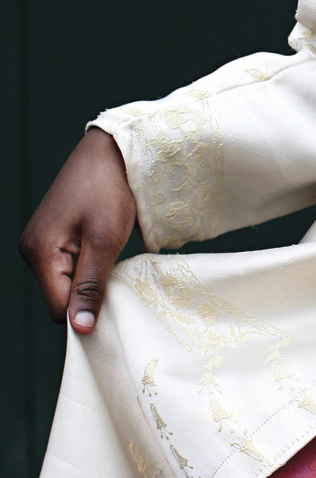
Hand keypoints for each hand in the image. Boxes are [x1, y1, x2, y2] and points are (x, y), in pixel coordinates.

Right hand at [18, 127, 136, 333]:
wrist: (113, 149)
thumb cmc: (109, 189)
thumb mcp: (105, 240)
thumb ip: (91, 285)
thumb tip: (80, 328)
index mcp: (39, 253)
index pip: (57, 308)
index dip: (84, 313)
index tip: (114, 305)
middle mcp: (33, 250)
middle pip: (60, 297)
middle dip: (88, 296)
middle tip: (119, 279)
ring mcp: (43, 242)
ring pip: (67, 283)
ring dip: (91, 280)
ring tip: (114, 261)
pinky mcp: (56, 236)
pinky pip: (70, 267)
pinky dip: (89, 267)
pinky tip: (106, 255)